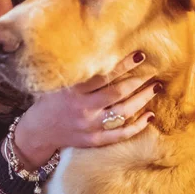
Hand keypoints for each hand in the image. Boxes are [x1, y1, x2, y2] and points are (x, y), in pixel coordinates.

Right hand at [13, 51, 155, 168]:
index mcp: (74, 90)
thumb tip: (105, 53)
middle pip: (118, 93)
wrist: (39, 131)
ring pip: (123, 113)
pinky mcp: (95, 140)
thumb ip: (80, 72)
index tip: (140, 55)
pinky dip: (138, 126)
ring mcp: (90, 126)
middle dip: (138, 80)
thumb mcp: (61, 82)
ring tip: (155, 87)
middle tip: (153, 71)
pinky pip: (121, 134)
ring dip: (142, 99)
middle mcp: (83, 107)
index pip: (104, 75)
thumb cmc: (51, 100)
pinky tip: (150, 115)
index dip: (123, 65)